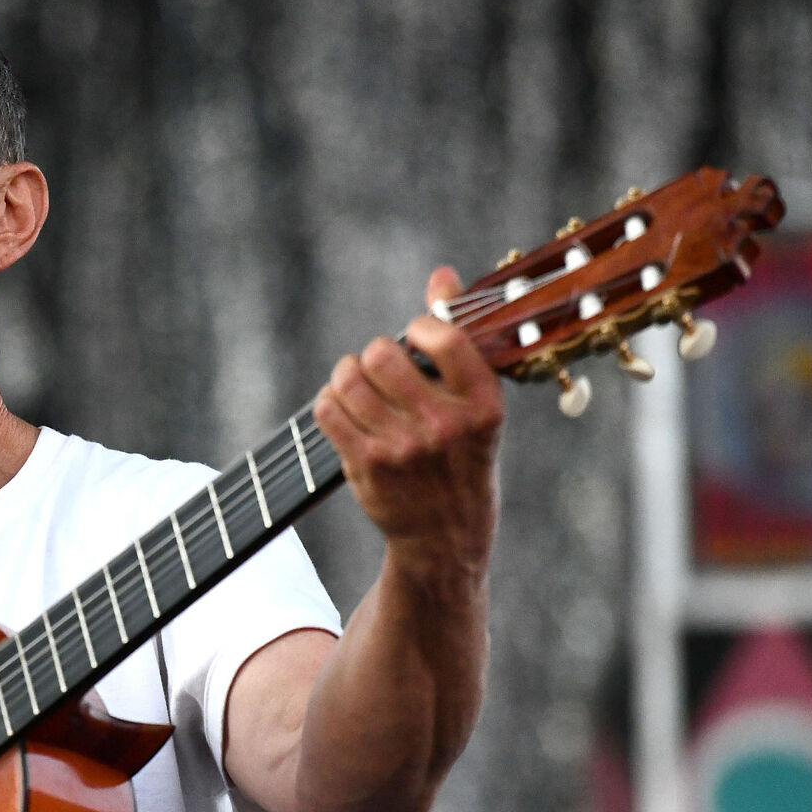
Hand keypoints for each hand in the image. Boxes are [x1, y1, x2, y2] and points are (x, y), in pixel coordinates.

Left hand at [313, 266, 503, 581]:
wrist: (446, 537)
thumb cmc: (462, 457)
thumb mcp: (476, 404)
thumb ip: (457, 337)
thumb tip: (440, 275)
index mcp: (483, 405)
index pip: (443, 337)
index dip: (419, 326)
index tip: (416, 337)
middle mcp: (444, 426)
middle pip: (381, 355)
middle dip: (374, 353)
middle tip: (379, 366)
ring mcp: (402, 449)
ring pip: (349, 380)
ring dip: (345, 375)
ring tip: (356, 383)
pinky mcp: (366, 466)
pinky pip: (328, 410)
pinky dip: (329, 401)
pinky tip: (343, 407)